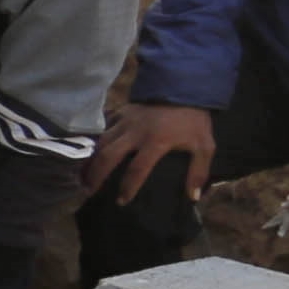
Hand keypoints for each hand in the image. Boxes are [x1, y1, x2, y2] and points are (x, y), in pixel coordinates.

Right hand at [82, 97, 213, 201]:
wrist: (185, 87)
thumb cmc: (193, 120)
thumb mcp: (204, 145)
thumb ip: (198, 172)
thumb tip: (192, 197)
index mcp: (155, 142)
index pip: (137, 170)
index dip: (128, 188)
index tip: (122, 201)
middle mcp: (135, 132)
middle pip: (108, 156)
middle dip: (96, 175)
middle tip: (88, 191)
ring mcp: (125, 120)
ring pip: (101, 142)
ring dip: (91, 159)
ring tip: (84, 175)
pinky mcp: (121, 111)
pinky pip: (104, 127)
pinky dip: (96, 140)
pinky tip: (90, 151)